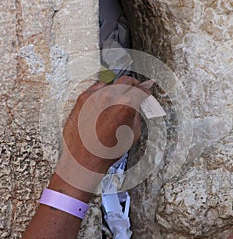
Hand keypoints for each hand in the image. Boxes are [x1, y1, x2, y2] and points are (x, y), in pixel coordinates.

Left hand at [55, 76, 149, 191]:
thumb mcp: (132, 135)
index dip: (146, 89)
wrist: (83, 158)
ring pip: (111, 83)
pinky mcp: (83, 98)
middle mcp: (110, 96)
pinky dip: (102, 92)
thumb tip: (137, 107)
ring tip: (118, 98)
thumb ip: (137, 116)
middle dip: (134, 84)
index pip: (141, 90)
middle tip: (135, 87)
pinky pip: (95, 88)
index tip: (146, 89)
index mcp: (127, 104)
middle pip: (126, 80)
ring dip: (117, 88)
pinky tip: (103, 100)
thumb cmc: (106, 151)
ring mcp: (95, 96)